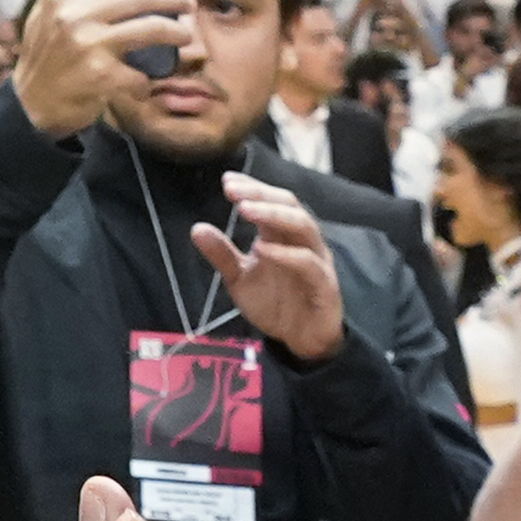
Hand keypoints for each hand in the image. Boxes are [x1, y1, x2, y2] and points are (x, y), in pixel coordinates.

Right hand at [10, 0, 193, 138]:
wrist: (29, 106)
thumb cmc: (41, 57)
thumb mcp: (41, 14)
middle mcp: (78, 16)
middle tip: (188, 3)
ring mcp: (91, 46)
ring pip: (151, 29)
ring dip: (176, 32)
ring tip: (183, 35)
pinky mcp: (102, 76)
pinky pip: (141, 74)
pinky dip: (147, 79)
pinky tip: (145, 81)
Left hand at [198, 175, 348, 362]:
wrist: (300, 340)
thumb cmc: (275, 303)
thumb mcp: (239, 279)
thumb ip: (222, 255)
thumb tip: (196, 228)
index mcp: (283, 235)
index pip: (273, 200)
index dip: (252, 187)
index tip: (226, 180)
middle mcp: (303, 241)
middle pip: (289, 205)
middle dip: (261, 194)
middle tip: (233, 190)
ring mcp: (317, 261)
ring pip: (303, 226)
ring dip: (274, 215)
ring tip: (245, 210)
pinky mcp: (325, 285)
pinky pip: (308, 264)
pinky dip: (285, 254)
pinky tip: (261, 249)